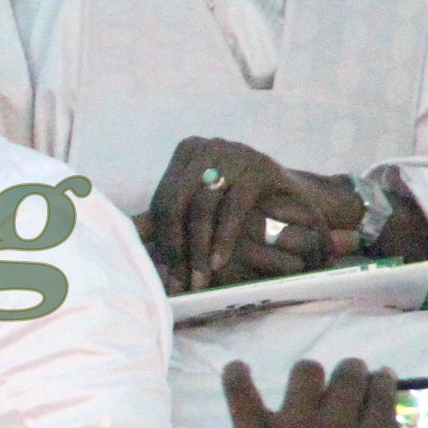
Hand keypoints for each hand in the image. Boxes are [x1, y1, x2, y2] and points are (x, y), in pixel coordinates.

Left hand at [146, 138, 360, 292]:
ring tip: (201, 278)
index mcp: (188, 151)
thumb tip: (126, 235)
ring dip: (199, 248)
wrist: (301, 200)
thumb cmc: (244, 206)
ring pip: (201, 207)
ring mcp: (235, 153)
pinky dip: (224, 238)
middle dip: (177, 247)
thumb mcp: (203, 207)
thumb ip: (167, 217)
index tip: (165, 274)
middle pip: (177, 202)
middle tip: (182, 282)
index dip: (162, 239)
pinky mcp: (261, 168)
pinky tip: (220, 261)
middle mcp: (208, 146)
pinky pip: (233, 207)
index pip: (163, 200)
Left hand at [223, 357, 404, 427]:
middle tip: (349, 377)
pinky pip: (240, 392)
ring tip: (308, 384)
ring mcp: (291, 426)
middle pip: (348, 378)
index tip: (382, 377)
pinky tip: (239, 370)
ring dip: (309, 375)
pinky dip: (236, 378)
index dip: (384, 383)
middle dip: (352, 371)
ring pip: (305, 374)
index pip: (383, 401)